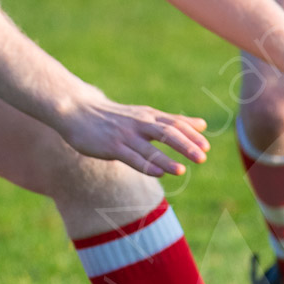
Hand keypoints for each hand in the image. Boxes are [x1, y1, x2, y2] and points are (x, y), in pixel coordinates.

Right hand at [54, 91, 210, 176]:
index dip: (191, 135)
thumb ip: (173, 121)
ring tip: (182, 170)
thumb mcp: (146, 115)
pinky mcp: (111, 146)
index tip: (206, 147)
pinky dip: (145, 165)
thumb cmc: (115, 116)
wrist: (77, 110)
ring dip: (166, 159)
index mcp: (149, 116)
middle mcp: (139, 123)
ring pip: (149, 147)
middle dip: (185, 145)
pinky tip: (159, 173)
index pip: (175, 123)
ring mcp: (125, 135)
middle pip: (167, 133)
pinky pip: (131, 157)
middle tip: (203, 157)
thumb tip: (203, 125)